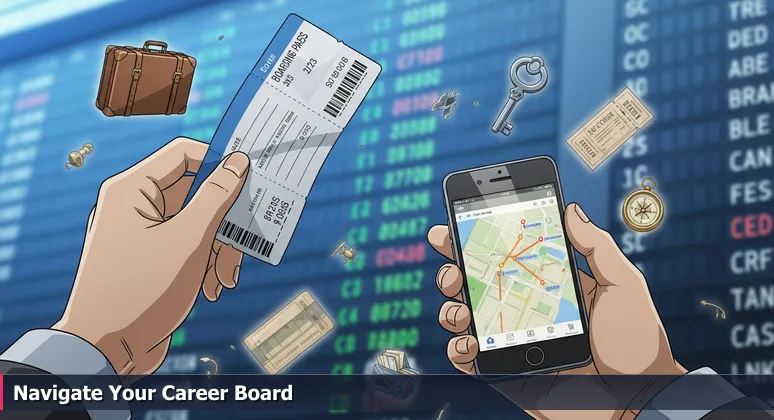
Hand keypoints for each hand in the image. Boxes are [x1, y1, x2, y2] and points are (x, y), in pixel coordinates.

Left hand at [52, 137, 249, 375]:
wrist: (104, 350)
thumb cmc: (141, 291)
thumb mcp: (189, 239)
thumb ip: (216, 195)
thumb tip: (237, 162)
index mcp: (132, 189)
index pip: (185, 153)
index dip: (220, 163)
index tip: (250, 181)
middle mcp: (133, 205)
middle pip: (195, 193)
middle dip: (224, 222)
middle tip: (244, 244)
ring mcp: (140, 232)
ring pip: (196, 223)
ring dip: (218, 249)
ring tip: (225, 278)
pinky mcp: (148, 258)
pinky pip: (185, 246)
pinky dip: (204, 263)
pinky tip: (212, 288)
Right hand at [430, 203, 686, 419]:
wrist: (637, 400)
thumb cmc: (637, 344)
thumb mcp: (623, 285)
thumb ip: (596, 247)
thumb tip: (570, 209)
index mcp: (548, 283)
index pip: (507, 254)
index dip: (478, 237)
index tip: (458, 221)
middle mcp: (524, 307)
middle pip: (475, 281)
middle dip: (453, 266)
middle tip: (452, 262)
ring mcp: (511, 339)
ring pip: (463, 316)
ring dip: (451, 306)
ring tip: (461, 308)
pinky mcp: (505, 370)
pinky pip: (467, 358)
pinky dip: (457, 348)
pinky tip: (468, 342)